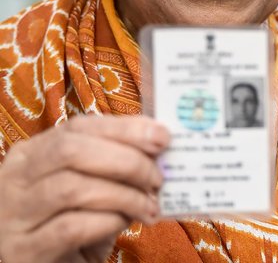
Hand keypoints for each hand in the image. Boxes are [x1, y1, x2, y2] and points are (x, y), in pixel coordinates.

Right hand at [0, 115, 168, 262]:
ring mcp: (14, 216)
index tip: (163, 137)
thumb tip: (159, 141)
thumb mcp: (90, 184)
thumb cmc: (74, 220)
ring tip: (148, 206)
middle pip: (71, 152)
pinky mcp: (23, 250)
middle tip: (158, 177)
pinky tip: (125, 223)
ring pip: (72, 188)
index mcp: (32, 154)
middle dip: (126, 160)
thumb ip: (114, 161)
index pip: (78, 127)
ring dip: (124, 194)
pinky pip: (71, 227)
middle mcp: (15, 179)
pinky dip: (108, 221)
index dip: (124, 128)